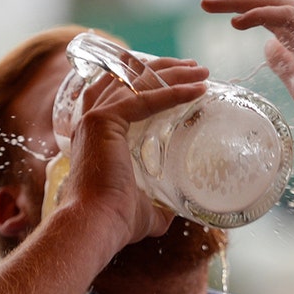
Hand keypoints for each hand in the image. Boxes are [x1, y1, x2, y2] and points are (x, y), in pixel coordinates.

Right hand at [57, 58, 209, 245]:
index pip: (120, 93)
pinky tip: (197, 90)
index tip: (182, 79)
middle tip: (196, 68)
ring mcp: (95, 118)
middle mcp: (91, 121)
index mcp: (97, 135)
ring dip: (172, 73)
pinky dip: (173, 92)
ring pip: (137, 82)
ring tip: (201, 71)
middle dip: (164, 68)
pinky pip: (144, 98)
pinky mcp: (103, 121)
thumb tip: (178, 209)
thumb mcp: (146, 206)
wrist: (97, 225)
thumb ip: (159, 201)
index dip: (150, 81)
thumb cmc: (117, 220)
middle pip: (128, 77)